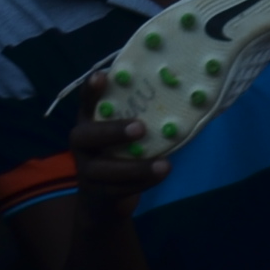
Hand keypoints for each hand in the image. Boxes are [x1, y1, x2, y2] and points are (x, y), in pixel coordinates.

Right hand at [66, 74, 172, 212]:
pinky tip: (160, 176)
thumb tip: (187, 95)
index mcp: (89, 120)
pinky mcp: (96, 191)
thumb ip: (144, 113)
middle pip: (85, 136)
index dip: (90, 89)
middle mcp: (82, 142)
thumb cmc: (123, 148)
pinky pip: (117, 189)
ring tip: (164, 165)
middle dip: (112, 131)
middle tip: (140, 127)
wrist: (104, 193)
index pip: (86, 101)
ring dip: (135, 167)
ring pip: (102, 169)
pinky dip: (141, 183)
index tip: (102, 77)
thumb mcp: (128, 128)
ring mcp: (85, 168)